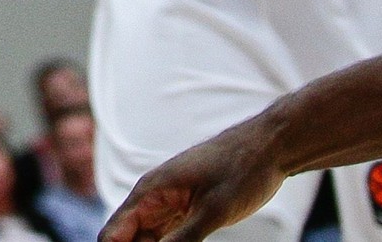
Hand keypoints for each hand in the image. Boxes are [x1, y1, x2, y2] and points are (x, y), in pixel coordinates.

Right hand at [102, 121, 290, 241]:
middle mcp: (153, 197)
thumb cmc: (241, 171)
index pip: (113, 233)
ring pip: (145, 238)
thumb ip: (182, 239)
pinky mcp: (186, 209)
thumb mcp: (214, 211)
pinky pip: (164, 235)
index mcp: (151, 191)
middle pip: (127, 238)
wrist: (267, 148)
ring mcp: (169, 203)